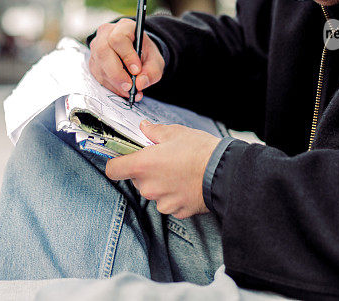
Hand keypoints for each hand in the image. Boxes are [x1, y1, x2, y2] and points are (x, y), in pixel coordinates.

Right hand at [89, 19, 164, 100]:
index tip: (137, 70)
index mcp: (124, 27)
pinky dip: (110, 86)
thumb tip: (140, 83)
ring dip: (114, 83)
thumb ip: (152, 72)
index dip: (127, 56)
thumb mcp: (155, 61)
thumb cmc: (145, 54)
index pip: (118, 39)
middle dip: (117, 74)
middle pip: (103, 51)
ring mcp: (96, 47)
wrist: (138, 54)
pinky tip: (121, 89)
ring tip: (129, 90)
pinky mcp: (93, 61)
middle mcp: (106, 34)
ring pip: (99, 65)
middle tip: (130, 87)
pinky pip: (97, 75)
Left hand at [105, 121, 220, 218]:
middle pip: (136, 181)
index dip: (116, 164)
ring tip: (179, 172)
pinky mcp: (177, 212)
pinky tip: (187, 184)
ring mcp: (163, 202)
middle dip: (145, 172)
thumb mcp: (175, 133)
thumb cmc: (201, 151)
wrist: (225, 174)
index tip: (124, 159)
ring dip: (161, 184)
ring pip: (153, 192)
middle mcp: (149, 187)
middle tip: (163, 160)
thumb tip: (144, 128)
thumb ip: (154, 131)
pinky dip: (174, 195)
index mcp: (143, 165)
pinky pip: (169, 202)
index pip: (113, 170)